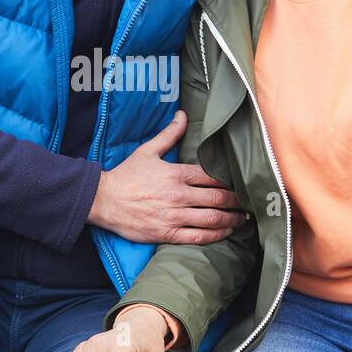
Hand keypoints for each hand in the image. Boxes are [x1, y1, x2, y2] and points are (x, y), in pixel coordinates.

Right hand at [87, 109, 249, 243]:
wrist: (103, 200)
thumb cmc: (126, 175)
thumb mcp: (147, 151)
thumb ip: (169, 134)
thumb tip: (182, 115)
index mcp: (175, 174)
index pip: (211, 177)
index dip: (230, 181)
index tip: (241, 183)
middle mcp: (178, 195)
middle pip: (217, 198)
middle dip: (236, 201)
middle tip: (248, 203)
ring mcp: (173, 216)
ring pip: (211, 219)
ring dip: (231, 219)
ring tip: (242, 219)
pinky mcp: (167, 234)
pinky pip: (197, 237)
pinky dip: (215, 235)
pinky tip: (225, 232)